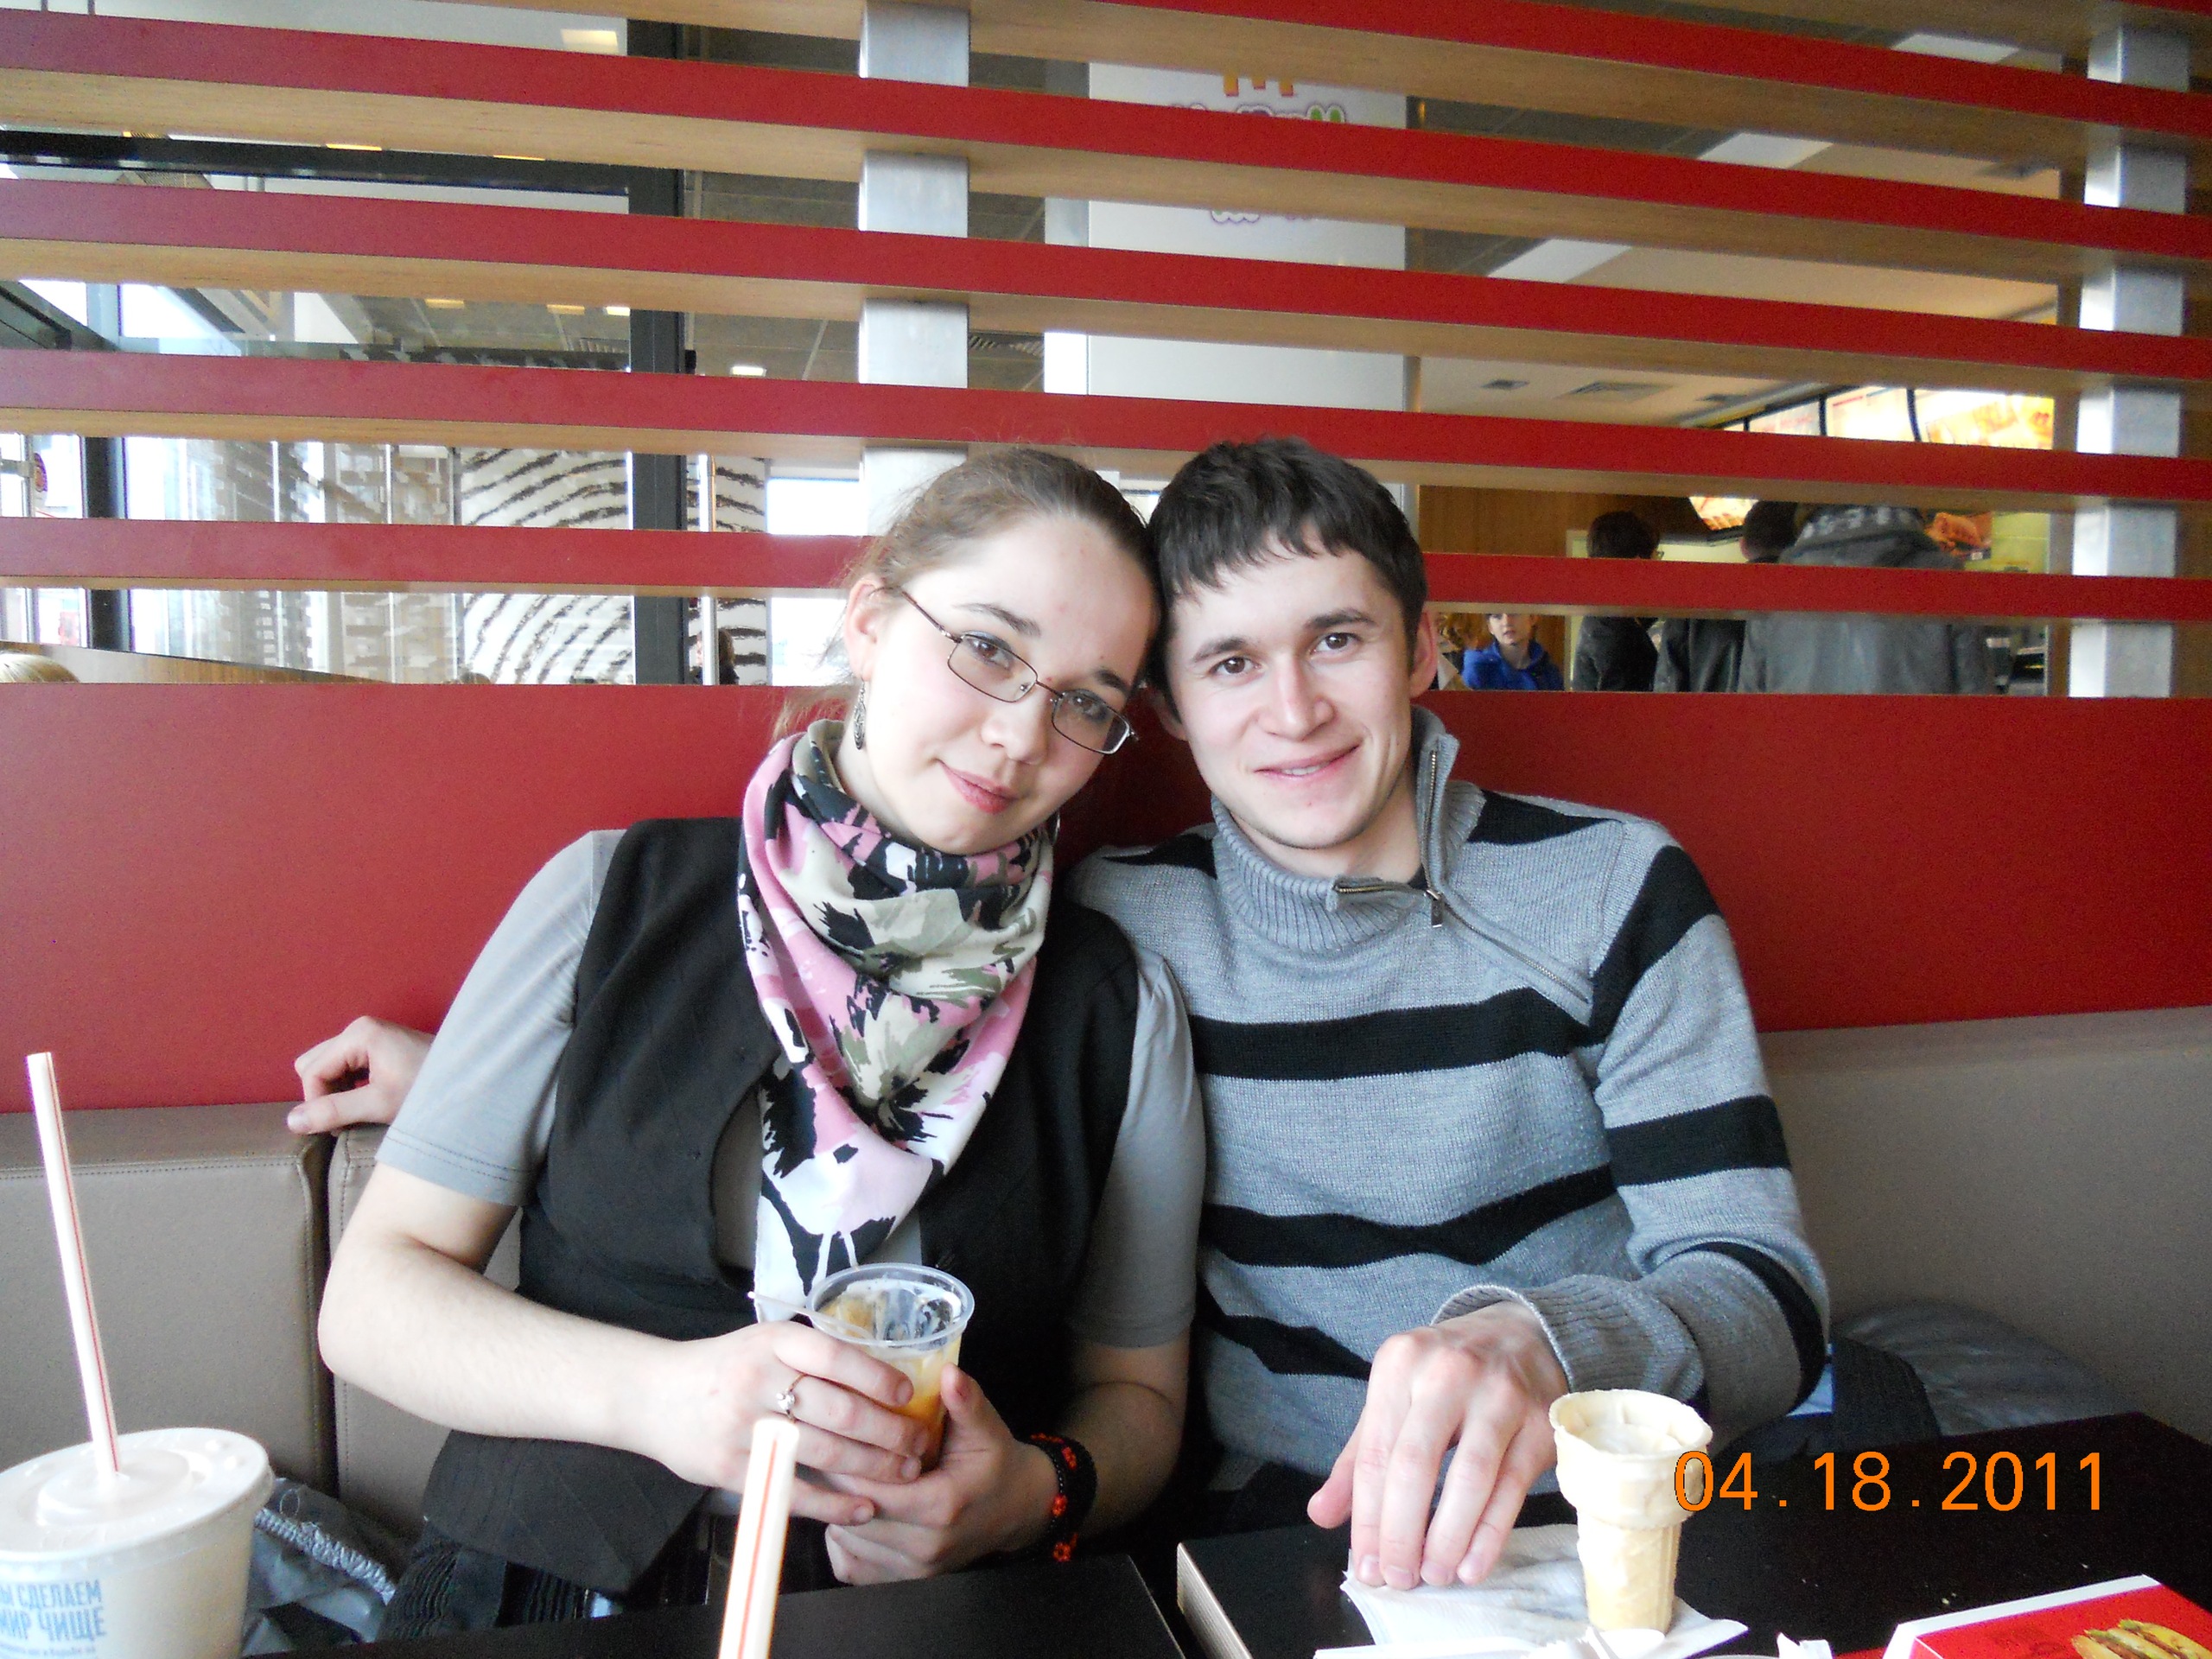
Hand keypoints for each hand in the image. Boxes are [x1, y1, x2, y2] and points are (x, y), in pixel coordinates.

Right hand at [290, 1017, 431, 1132]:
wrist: (472, 1079)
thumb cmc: (428, 1090)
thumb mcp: (379, 1104)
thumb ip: (334, 1112)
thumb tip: (292, 1121)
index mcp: (358, 1034)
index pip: (312, 1071)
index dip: (316, 1103)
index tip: (335, 1128)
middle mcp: (359, 1029)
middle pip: (315, 1065)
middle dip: (323, 1095)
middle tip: (347, 1119)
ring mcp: (369, 1036)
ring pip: (328, 1068)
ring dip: (335, 1093)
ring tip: (360, 1113)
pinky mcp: (379, 1048)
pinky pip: (345, 1068)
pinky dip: (348, 1088)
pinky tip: (369, 1103)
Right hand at [632, 1321, 934, 1528]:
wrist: (653, 1394)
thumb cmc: (724, 1367)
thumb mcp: (764, 1343)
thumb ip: (812, 1357)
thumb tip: (882, 1377)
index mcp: (773, 1342)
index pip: (836, 1356)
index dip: (877, 1377)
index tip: (908, 1395)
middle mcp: (758, 1380)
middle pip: (839, 1410)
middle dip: (888, 1431)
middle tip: (918, 1444)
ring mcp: (743, 1426)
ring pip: (823, 1451)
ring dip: (872, 1467)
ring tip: (904, 1473)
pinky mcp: (731, 1468)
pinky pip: (792, 1489)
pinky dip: (833, 1504)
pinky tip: (862, 1508)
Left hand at [820, 1366, 1056, 1582]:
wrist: (1016, 1510)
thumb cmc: (995, 1463)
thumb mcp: (986, 1428)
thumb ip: (965, 1402)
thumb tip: (948, 1372)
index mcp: (941, 1506)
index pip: (872, 1489)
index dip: (845, 1463)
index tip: (831, 1436)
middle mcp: (925, 1546)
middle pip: (854, 1517)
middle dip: (835, 1484)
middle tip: (824, 1451)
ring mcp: (915, 1571)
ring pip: (847, 1541)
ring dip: (836, 1510)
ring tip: (834, 1476)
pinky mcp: (905, 1582)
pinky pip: (851, 1566)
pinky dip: (843, 1540)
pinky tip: (851, 1510)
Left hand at [1309, 1301, 1567, 1590]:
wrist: (1522, 1333)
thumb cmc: (1445, 1376)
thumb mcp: (1394, 1398)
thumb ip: (1359, 1458)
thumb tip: (1321, 1514)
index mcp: (1399, 1364)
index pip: (1376, 1453)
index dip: (1367, 1518)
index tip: (1366, 1566)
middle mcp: (1448, 1372)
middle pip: (1415, 1465)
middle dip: (1401, 1533)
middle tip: (1397, 1579)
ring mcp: (1500, 1395)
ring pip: (1470, 1479)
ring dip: (1447, 1538)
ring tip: (1432, 1576)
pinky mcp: (1541, 1421)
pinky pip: (1512, 1487)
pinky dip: (1489, 1534)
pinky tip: (1471, 1566)